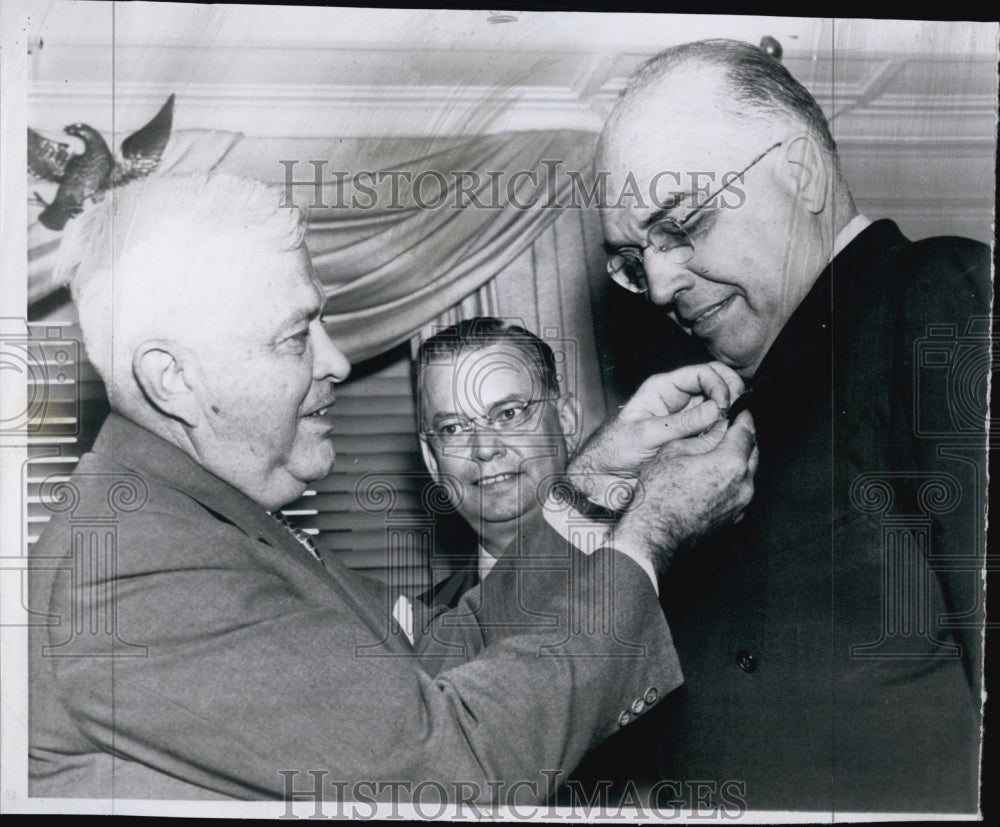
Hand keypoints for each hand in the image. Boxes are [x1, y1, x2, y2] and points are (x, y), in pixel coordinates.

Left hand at [566, 362, 743, 506]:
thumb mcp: (646, 435)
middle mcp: (677, 399)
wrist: (604, 475)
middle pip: (716, 383)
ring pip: (719, 406)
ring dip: (730, 413)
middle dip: (731, 393)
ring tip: (732, 427)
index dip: (718, 385)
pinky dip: (724, 430)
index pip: (701, 373)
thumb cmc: (614, 451)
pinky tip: (725, 439)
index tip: (724, 405)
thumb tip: (716, 410)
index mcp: (662, 389)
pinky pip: (714, 428)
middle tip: (737, 411)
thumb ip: (680, 423)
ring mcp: (686, 418)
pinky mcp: (691, 437)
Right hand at [612, 411, 758, 575]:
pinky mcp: (733, 517)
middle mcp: (743, 485)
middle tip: (730, 427)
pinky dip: (732, 479)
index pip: (747, 431)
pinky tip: (713, 475)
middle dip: (743, 437)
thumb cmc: (659, 494)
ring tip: (718, 451)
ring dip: (738, 459)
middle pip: (753, 452)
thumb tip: (715, 428)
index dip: (742, 416)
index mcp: (731, 463)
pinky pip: (739, 491)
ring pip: (748, 473)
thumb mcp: (675, 450)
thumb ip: (702, 436)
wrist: (654, 533)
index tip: (739, 409)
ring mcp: (740, 504)